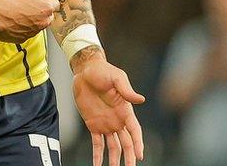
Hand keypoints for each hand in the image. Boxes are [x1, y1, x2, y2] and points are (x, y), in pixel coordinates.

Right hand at [0, 0, 59, 42]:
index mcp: (45, 8)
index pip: (55, 4)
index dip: (48, 0)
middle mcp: (42, 22)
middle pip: (48, 17)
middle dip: (41, 11)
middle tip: (30, 5)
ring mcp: (32, 32)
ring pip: (37, 26)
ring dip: (32, 20)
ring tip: (19, 12)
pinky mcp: (21, 39)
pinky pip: (26, 33)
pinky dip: (22, 28)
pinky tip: (13, 20)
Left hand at [72, 51, 145, 165]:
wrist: (85, 70)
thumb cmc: (103, 71)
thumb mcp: (116, 77)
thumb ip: (127, 90)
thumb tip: (141, 100)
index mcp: (125, 110)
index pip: (135, 131)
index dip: (138, 144)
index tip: (139, 156)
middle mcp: (117, 120)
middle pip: (126, 143)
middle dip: (129, 157)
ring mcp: (106, 123)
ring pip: (113, 146)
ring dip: (114, 159)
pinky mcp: (93, 124)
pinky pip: (96, 143)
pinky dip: (97, 155)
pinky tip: (97, 165)